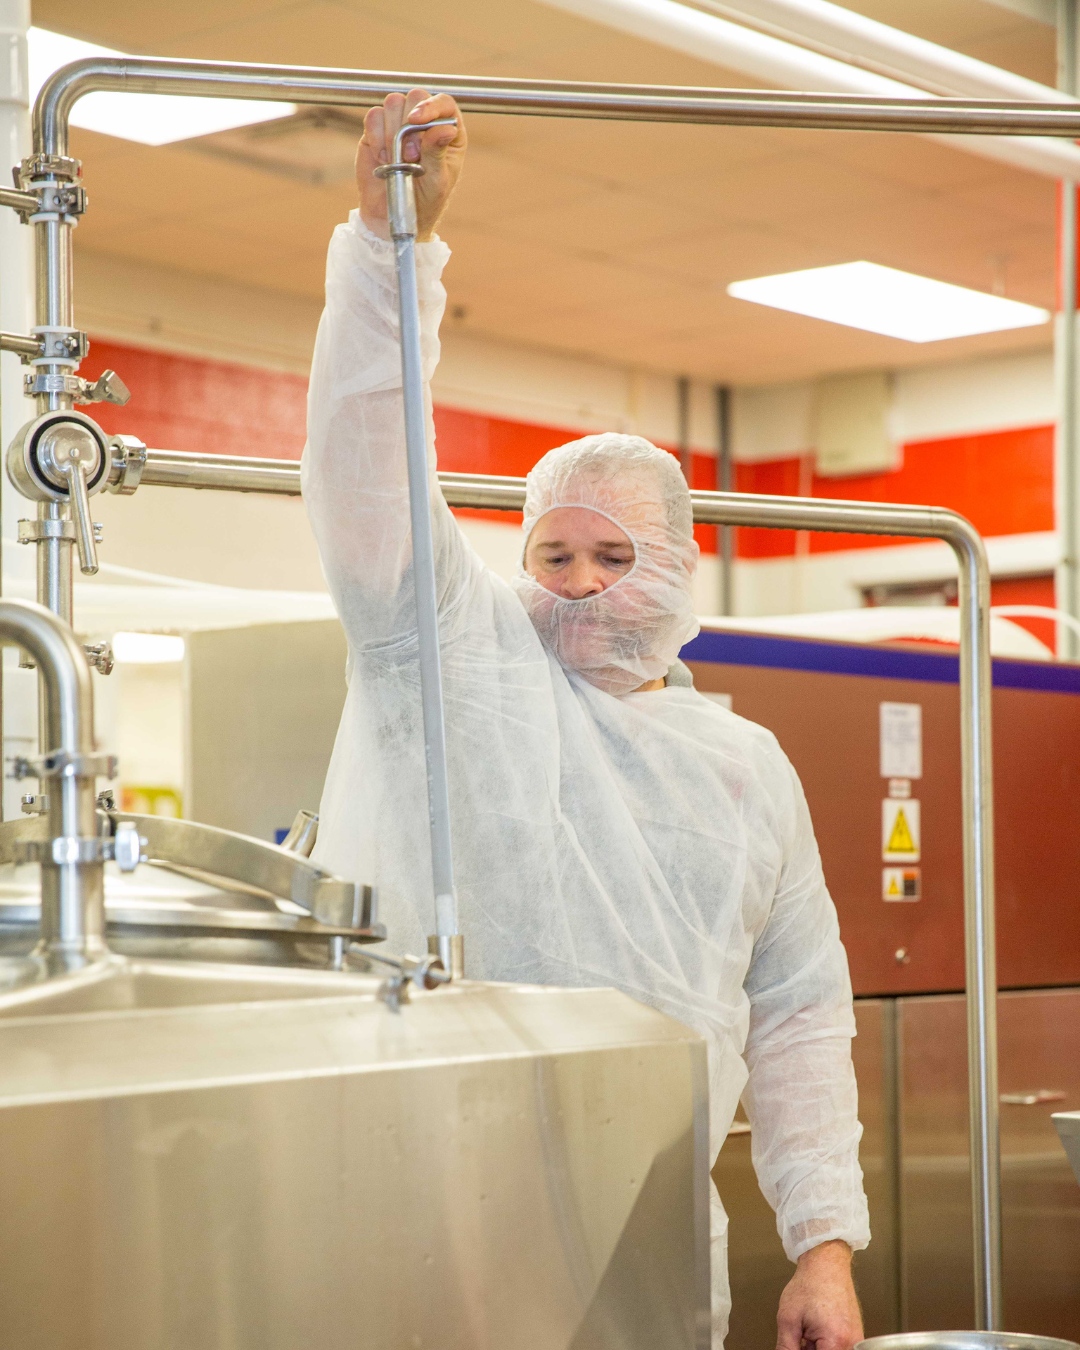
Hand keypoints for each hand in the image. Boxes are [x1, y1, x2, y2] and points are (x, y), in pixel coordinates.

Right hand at [356, 89, 465, 242]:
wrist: (392, 215)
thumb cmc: (423, 201)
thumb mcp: (437, 181)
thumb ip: (438, 153)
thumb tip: (446, 128)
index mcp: (447, 131)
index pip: (444, 103)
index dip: (431, 106)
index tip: (416, 120)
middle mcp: (424, 122)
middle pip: (416, 96)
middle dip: (409, 125)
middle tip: (411, 156)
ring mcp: (399, 123)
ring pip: (393, 103)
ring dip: (393, 133)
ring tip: (398, 161)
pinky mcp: (377, 130)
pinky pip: (373, 116)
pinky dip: (376, 136)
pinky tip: (383, 159)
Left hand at [776, 1240, 863, 1349]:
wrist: (827, 1264)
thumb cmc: (810, 1284)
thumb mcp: (788, 1319)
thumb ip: (786, 1347)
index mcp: (835, 1342)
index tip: (797, 1344)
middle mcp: (851, 1344)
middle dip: (809, 1348)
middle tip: (801, 1334)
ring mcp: (856, 1340)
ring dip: (816, 1347)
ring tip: (808, 1329)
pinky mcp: (856, 1337)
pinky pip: (838, 1347)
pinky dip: (825, 1343)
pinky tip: (816, 1329)